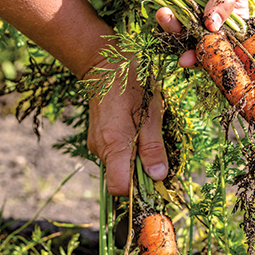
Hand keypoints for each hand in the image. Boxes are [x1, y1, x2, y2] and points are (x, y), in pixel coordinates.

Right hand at [87, 58, 167, 195]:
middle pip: (120, 178)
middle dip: (140, 172)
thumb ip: (153, 148)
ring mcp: (96, 144)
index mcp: (113, 145)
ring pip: (118, 167)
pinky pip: (114, 155)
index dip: (138, 189)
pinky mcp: (96, 138)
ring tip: (145, 133)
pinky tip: (134, 130)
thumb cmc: (132, 85)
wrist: (105, 65)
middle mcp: (99, 148)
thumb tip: (158, 176)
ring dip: (135, 159)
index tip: (155, 177)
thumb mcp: (151, 114)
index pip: (119, 187)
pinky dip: (127, 150)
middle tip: (155, 149)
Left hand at [139, 0, 248, 66]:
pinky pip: (170, 30)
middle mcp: (214, 16)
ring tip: (169, 17)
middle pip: (211, 46)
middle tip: (188, 58)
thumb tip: (215, 28)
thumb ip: (223, 0)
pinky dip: (166, 25)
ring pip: (188, 41)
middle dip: (199, 54)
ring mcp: (191, 16)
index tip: (218, 57)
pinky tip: (162, 11)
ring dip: (177, 36)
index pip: (236, 38)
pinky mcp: (172, 13)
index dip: (228, 51)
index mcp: (234, 8)